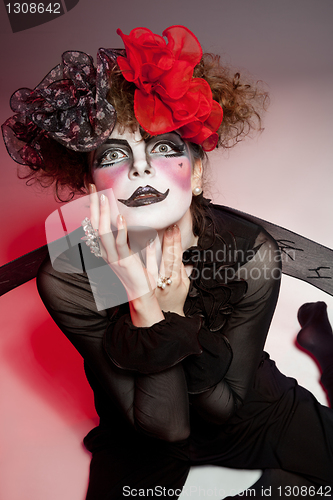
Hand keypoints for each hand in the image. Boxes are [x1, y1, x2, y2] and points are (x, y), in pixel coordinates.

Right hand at [89, 184, 155, 303]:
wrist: (141, 296)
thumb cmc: (140, 278)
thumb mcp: (138, 257)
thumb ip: (141, 245)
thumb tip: (148, 235)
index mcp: (108, 250)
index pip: (98, 225)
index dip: (95, 208)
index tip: (94, 191)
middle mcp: (107, 252)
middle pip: (96, 224)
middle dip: (94, 205)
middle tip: (93, 187)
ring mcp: (113, 257)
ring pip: (104, 232)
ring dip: (104, 213)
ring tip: (104, 197)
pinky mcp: (124, 261)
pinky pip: (119, 243)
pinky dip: (120, 229)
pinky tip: (120, 217)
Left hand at [146, 224, 189, 315]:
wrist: (164, 316)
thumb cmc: (174, 299)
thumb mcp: (184, 286)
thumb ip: (183, 271)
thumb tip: (184, 257)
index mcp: (178, 280)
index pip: (178, 257)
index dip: (177, 243)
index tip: (176, 229)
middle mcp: (168, 281)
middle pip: (170, 258)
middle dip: (172, 241)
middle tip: (171, 226)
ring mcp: (157, 283)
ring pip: (159, 262)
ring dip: (161, 246)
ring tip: (160, 231)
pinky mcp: (147, 285)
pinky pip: (148, 269)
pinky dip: (149, 256)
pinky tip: (147, 244)